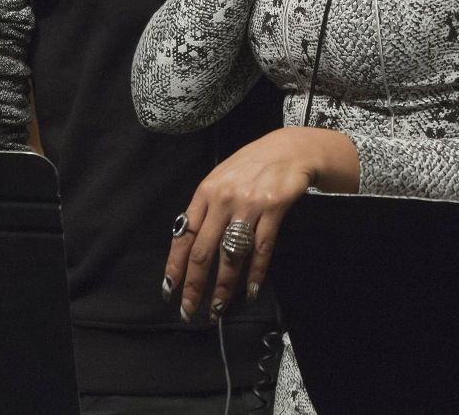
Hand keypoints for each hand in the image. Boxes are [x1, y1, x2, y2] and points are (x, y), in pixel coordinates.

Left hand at [163, 127, 359, 320]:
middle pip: (203, 251)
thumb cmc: (251, 165)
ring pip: (231, 254)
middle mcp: (223, 199)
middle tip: (189, 310)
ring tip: (217, 308)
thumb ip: (205, 209)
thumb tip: (188, 246)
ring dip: (223, 286)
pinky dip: (255, 273)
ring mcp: (249, 204)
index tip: (168, 291)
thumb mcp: (221, 179)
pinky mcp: (273, 209)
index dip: (175, 266)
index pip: (184, 235)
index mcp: (205, 192)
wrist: (289, 148)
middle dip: (194, 285)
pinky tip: (250, 291)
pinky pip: (261, 248)